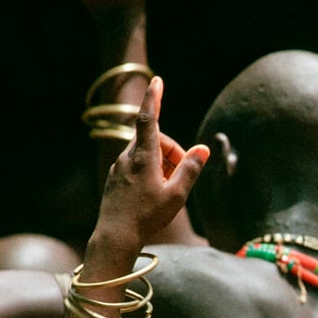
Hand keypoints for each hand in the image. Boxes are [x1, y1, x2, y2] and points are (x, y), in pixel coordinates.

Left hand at [97, 76, 208, 248]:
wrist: (115, 237)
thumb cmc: (147, 217)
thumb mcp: (177, 195)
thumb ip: (190, 170)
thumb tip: (202, 150)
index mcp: (142, 157)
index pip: (149, 119)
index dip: (154, 98)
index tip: (158, 81)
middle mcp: (127, 157)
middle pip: (155, 140)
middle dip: (173, 151)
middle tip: (183, 175)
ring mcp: (119, 168)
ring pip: (146, 153)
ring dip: (163, 164)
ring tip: (169, 190)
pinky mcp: (116, 179)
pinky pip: (137, 166)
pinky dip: (151, 173)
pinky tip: (155, 196)